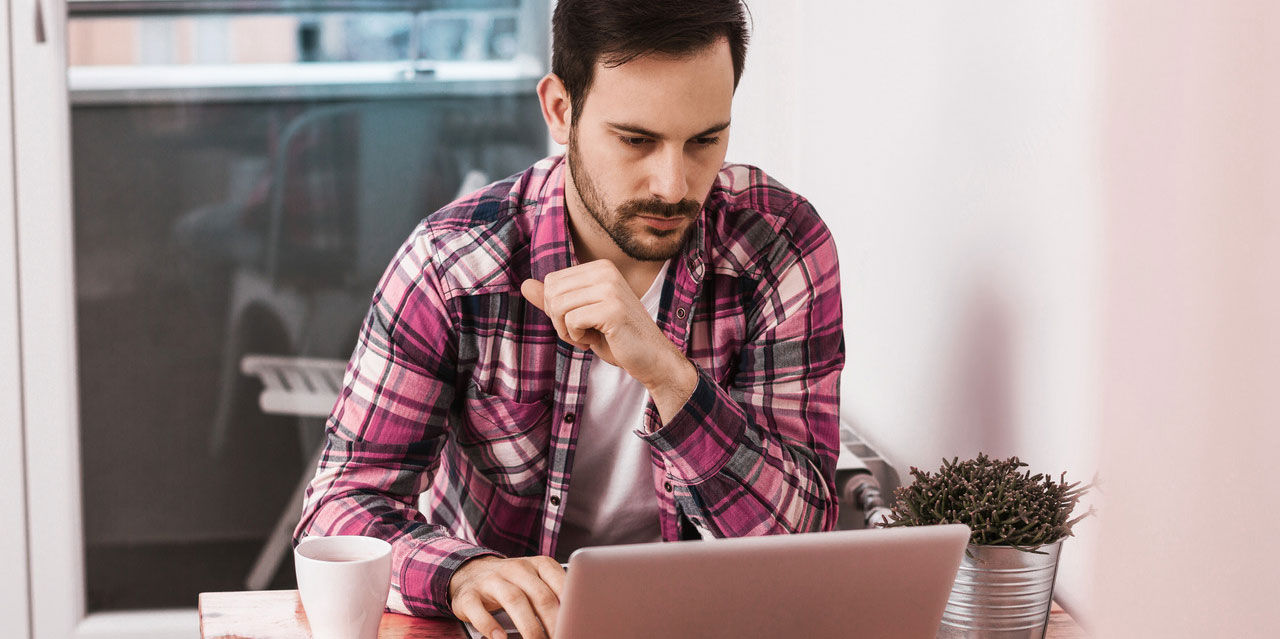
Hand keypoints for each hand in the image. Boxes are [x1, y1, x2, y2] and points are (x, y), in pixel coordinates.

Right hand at [449, 555, 565, 638]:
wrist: (470, 573)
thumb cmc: (512, 583)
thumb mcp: (536, 582)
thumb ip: (554, 596)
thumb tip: (575, 619)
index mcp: (538, 565)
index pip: (560, 583)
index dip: (571, 607)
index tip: (577, 624)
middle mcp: (516, 569)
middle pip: (540, 595)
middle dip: (553, 622)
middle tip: (560, 638)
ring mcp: (491, 580)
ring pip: (514, 600)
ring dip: (529, 627)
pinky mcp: (469, 596)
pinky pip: (479, 611)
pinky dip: (490, 626)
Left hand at [519, 260, 677, 386]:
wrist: (651, 359)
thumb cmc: (616, 338)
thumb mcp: (580, 316)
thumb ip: (554, 300)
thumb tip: (524, 284)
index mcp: (599, 267)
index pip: (551, 282)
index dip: (556, 309)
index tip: (579, 322)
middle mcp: (605, 270)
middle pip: (551, 292)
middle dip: (559, 319)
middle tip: (581, 332)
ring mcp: (610, 287)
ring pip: (558, 306)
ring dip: (566, 330)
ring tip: (588, 336)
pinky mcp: (612, 308)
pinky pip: (571, 320)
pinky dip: (577, 337)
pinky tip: (596, 340)